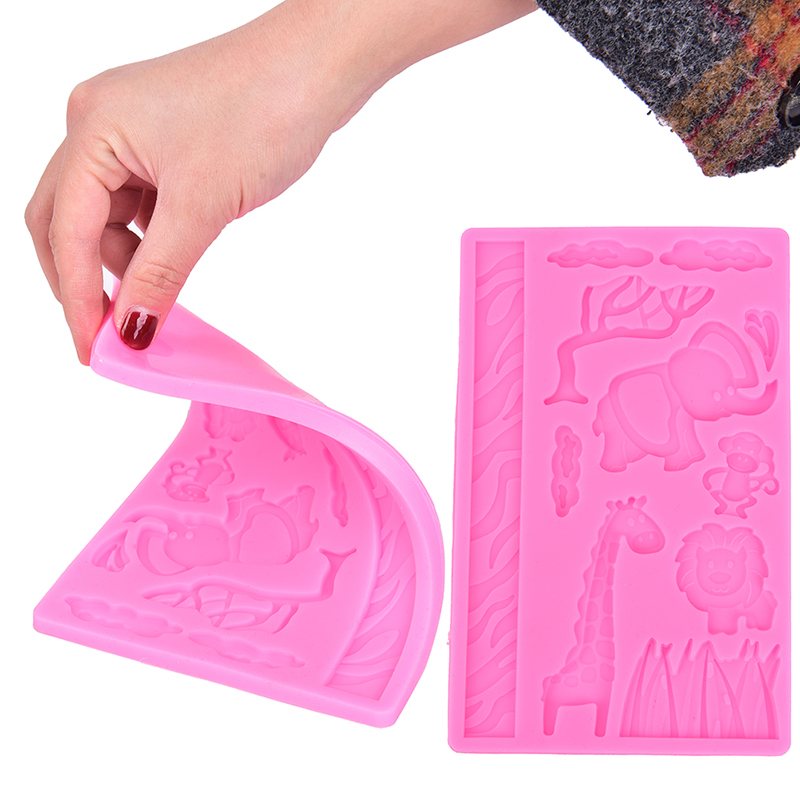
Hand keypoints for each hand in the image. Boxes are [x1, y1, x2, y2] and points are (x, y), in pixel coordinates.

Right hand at [26, 0, 535, 363]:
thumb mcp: (201, 207)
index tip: (91, 348)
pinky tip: (165, 263)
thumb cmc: (261, 109)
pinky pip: (136, 203)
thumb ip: (158, 273)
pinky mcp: (160, 142)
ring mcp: (128, 131)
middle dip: (84, 280)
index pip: (65, 231)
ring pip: (103, 215)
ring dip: (121, 262)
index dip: (76, 296)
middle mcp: (97, 124)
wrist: (314, 69)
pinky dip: (146, 240)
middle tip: (108, 334)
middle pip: (66, 221)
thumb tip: (132, 328)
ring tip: (151, 298)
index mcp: (91, 129)